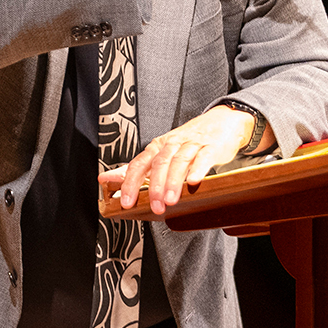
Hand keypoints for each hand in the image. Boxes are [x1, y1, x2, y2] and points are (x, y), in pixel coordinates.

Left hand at [99, 105, 263, 215]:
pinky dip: (198, 169)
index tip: (127, 202)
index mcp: (158, 147)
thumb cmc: (189, 140)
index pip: (139, 164)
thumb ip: (135, 167)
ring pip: (180, 161)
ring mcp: (193, 144)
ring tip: (170, 200)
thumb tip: (106, 179)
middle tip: (154, 207)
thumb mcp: (160, 151)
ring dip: (174, 182)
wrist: (222, 121)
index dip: (131, 183)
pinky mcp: (212, 147)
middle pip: (160, 163)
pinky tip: (194, 181)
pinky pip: (204, 157)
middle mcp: (173, 144)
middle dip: (155, 186)